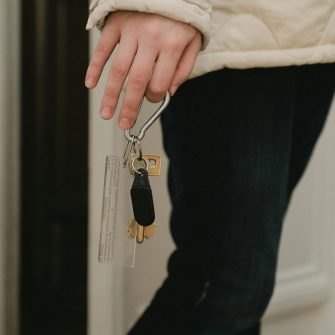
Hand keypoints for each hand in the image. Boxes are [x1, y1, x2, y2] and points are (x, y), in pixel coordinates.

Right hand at [85, 11, 200, 128]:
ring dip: (109, 95)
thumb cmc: (181, 16)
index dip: (155, 97)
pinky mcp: (116, 23)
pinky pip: (102, 49)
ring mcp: (130, 30)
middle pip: (136, 81)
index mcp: (171, 44)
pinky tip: (90, 84)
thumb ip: (183, 69)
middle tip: (123, 124)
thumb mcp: (192, 42)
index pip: (159, 82)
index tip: (151, 99)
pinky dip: (94, 67)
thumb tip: (169, 92)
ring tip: (106, 113)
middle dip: (129, 107)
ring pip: (117, 70)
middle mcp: (150, 38)